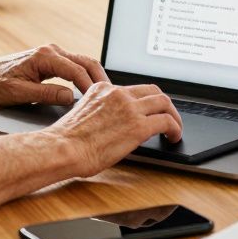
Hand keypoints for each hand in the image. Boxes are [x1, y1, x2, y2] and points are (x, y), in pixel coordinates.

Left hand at [0, 44, 106, 106]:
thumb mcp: (19, 93)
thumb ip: (46, 95)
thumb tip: (70, 98)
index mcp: (44, 56)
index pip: (76, 70)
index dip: (90, 87)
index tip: (100, 101)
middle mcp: (51, 51)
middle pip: (86, 62)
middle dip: (100, 79)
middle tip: (112, 97)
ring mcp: (53, 53)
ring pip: (83, 62)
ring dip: (95, 77)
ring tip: (105, 96)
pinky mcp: (52, 60)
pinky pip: (75, 66)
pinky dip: (86, 76)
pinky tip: (92, 91)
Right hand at [47, 82, 182, 176]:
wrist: (62, 148)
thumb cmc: (67, 140)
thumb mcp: (84, 114)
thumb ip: (102, 111)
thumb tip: (115, 123)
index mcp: (103, 89)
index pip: (133, 89)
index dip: (146, 101)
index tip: (150, 111)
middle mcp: (118, 93)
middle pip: (153, 91)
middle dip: (164, 105)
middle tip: (169, 117)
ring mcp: (129, 108)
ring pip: (164, 103)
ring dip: (174, 116)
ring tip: (175, 129)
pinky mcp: (138, 126)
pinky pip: (167, 121)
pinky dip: (175, 128)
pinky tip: (173, 137)